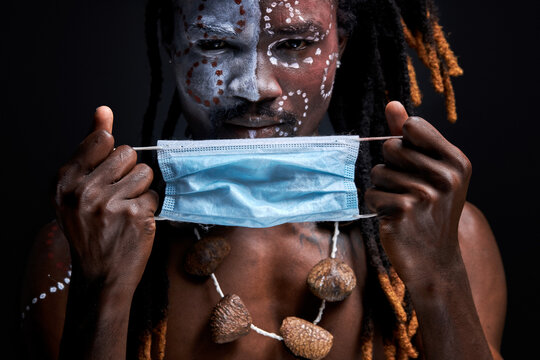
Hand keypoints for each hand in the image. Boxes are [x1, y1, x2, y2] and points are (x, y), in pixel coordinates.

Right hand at [54, 106, 158, 291]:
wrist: (100, 275)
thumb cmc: (89, 229)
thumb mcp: (76, 189)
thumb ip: (90, 148)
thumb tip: (104, 110)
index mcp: (65, 180)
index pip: (103, 140)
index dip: (111, 156)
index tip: (107, 174)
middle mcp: (84, 190)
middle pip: (128, 153)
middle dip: (128, 172)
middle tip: (116, 196)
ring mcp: (110, 203)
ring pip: (145, 172)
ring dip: (140, 190)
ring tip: (125, 209)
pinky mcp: (135, 216)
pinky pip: (154, 196)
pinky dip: (148, 209)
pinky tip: (133, 224)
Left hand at [365, 101, 471, 288]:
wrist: (433, 260)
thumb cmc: (429, 211)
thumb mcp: (430, 171)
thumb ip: (411, 137)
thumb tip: (392, 104)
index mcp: (456, 160)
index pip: (412, 126)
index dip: (404, 142)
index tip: (414, 164)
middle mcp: (445, 175)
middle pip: (391, 147)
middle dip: (390, 167)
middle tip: (407, 190)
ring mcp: (426, 193)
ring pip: (377, 171)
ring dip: (382, 189)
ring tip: (401, 205)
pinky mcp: (404, 210)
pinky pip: (371, 194)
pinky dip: (377, 206)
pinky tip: (394, 218)